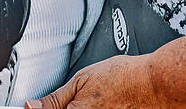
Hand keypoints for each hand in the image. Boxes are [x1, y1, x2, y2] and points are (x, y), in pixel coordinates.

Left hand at [26, 55, 160, 108]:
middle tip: (81, 98)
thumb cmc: (123, 79)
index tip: (40, 105)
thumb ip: (54, 98)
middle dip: (66, 108)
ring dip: (80, 108)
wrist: (153, 85)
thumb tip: (32, 107)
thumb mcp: (81, 80)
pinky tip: (104, 104)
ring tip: (97, 100)